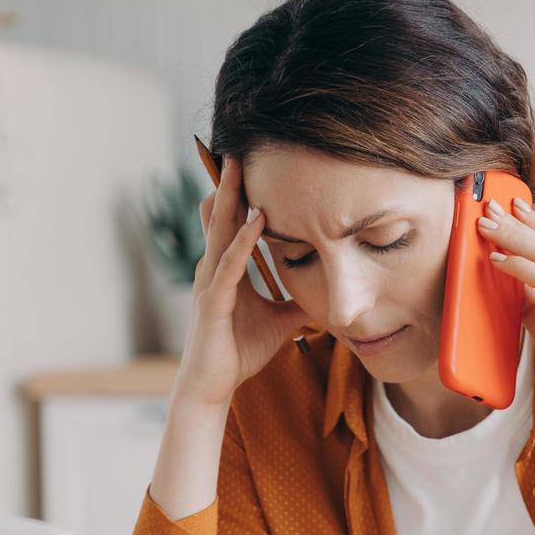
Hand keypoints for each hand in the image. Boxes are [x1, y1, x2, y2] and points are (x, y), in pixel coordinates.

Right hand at [172, 155, 310, 408]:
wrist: (214, 386)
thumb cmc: (239, 352)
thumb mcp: (279, 322)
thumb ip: (296, 304)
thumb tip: (324, 297)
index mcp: (226, 271)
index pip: (233, 225)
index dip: (240, 197)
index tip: (251, 166)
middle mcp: (214, 270)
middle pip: (222, 218)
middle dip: (230, 184)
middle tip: (238, 148)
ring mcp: (211, 284)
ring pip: (221, 232)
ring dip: (232, 200)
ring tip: (239, 168)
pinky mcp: (213, 302)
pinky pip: (230, 265)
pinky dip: (243, 241)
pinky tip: (257, 220)